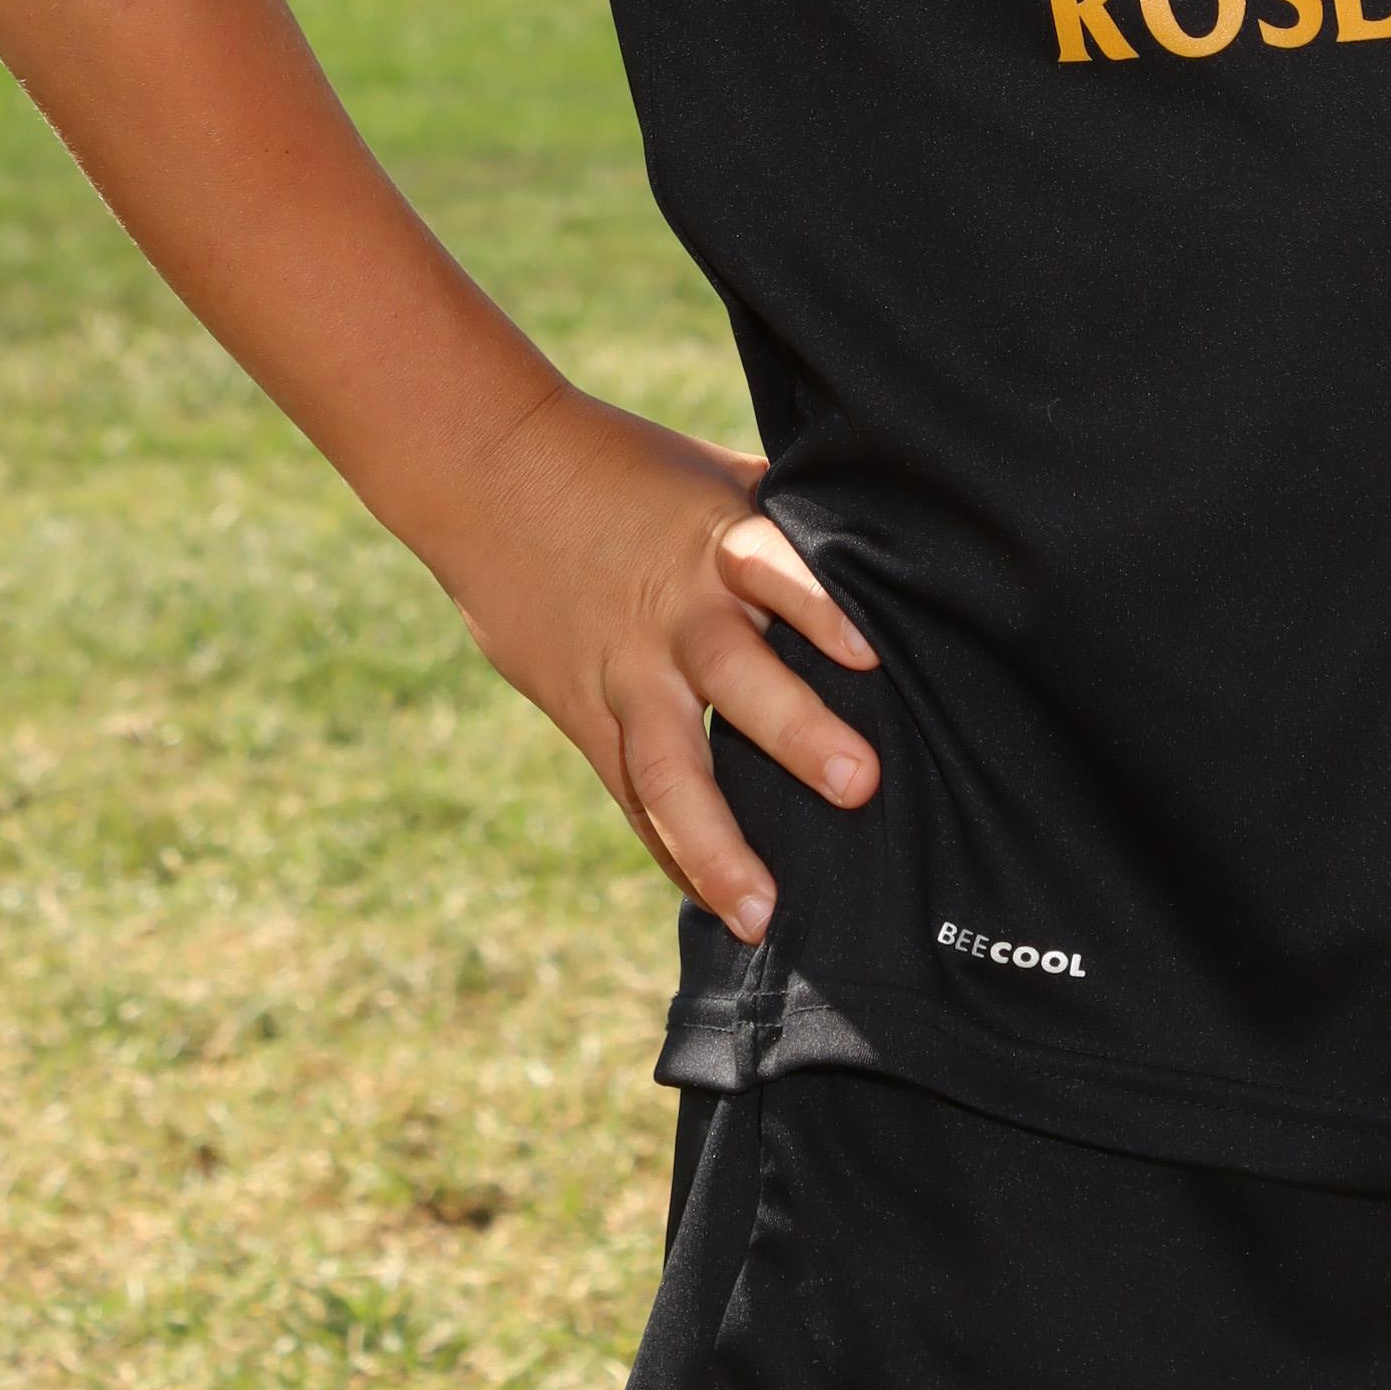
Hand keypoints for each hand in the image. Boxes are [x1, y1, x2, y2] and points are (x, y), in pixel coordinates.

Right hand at [443, 378, 880, 938]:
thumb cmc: (633, 474)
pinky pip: (634, 799)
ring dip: (716, 845)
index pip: (774, 569)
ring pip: (667, 769)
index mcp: (716, 543)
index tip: (870, 654)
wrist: (491, 476)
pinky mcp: (588, 716)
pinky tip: (716, 906)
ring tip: (763, 915)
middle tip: (862, 784)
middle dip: (795, 732)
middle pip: (734, 676)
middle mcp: (675, 616)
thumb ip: (796, 519)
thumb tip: (899, 540)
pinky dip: (675, 853)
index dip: (819, 606)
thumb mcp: (719, 478)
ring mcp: (627, 674)